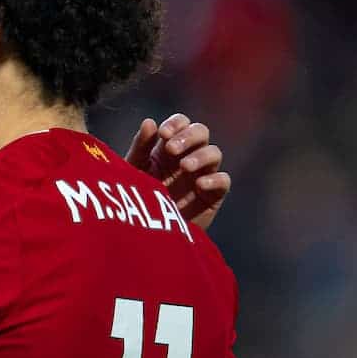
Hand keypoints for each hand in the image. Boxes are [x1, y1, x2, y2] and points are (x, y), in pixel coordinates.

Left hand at [125, 113, 230, 229]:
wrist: (142, 236)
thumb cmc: (135, 201)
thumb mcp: (133, 171)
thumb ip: (141, 147)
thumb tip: (150, 121)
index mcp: (167, 148)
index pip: (181, 123)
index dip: (176, 123)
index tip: (163, 134)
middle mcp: (187, 157)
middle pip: (201, 132)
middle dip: (188, 136)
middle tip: (171, 149)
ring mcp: (202, 175)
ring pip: (214, 153)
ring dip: (201, 155)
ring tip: (185, 167)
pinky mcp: (212, 196)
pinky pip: (224, 180)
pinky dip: (215, 179)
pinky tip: (199, 184)